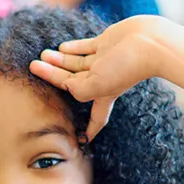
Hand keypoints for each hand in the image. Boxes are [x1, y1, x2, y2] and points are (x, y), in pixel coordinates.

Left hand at [29, 15, 183, 139]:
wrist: (150, 42)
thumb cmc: (127, 67)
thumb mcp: (98, 86)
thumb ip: (78, 89)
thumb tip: (66, 85)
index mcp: (103, 95)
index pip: (95, 118)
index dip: (89, 130)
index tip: (82, 141)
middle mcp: (102, 79)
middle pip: (71, 81)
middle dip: (52, 76)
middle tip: (33, 67)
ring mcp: (104, 61)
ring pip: (75, 62)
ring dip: (58, 60)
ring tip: (42, 54)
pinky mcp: (107, 43)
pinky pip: (85, 48)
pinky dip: (73, 48)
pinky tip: (61, 47)